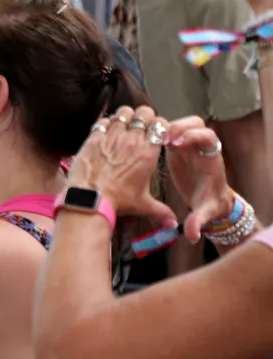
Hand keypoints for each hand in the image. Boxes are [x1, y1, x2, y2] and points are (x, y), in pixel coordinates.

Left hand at [68, 106, 176, 225]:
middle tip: (141, 125)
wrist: (91, 197)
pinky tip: (106, 131)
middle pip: (144, 113)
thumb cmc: (119, 200)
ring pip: (124, 112)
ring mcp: (112, 136)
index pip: (161, 125)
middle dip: (145, 116)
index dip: (160, 125)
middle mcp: (133, 139)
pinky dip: (106, 123)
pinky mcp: (95, 137)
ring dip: (125, 116)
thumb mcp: (143, 205)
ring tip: (124, 125)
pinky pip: (103, 120)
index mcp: (149, 152)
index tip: (156, 131)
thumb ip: (161, 211)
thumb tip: (174, 224)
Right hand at [165, 117, 234, 242]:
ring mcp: (189, 146)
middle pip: (196, 122)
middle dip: (179, 126)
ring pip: (181, 124)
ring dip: (167, 128)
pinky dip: (159, 132)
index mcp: (211, 160)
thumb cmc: (209, 204)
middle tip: (164, 139)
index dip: (193, 137)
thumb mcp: (204, 212)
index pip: (208, 137)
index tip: (176, 145)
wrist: (211, 200)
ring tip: (154, 139)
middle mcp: (201, 148)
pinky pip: (169, 132)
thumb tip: (192, 236)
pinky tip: (149, 142)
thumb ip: (197, 221)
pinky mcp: (177, 148)